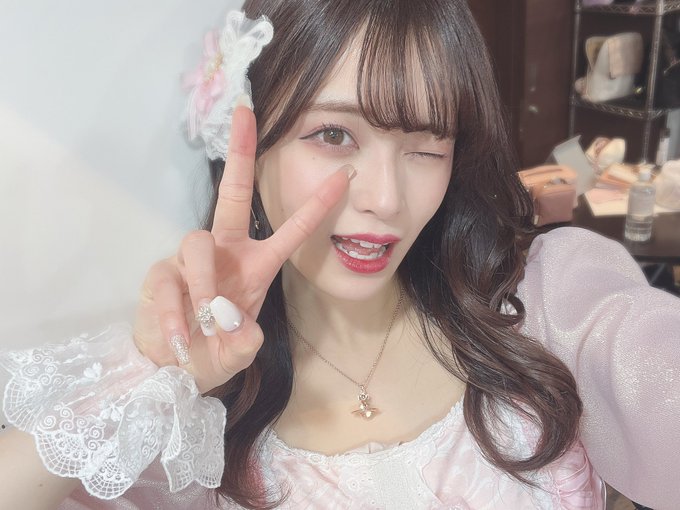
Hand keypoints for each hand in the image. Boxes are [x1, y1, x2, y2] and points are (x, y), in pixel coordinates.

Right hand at [133, 104, 351, 391]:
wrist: (172, 365)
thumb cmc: (214, 349)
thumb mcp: (238, 351)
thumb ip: (245, 343)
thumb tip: (239, 329)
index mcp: (255, 264)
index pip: (291, 231)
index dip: (316, 206)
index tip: (343, 176)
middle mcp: (225, 251)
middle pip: (234, 195)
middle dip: (241, 154)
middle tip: (245, 114)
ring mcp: (190, 260)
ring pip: (197, 245)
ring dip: (202, 284)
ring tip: (206, 322)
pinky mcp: (161, 275)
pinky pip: (168, 284)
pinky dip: (173, 314)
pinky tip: (179, 339)